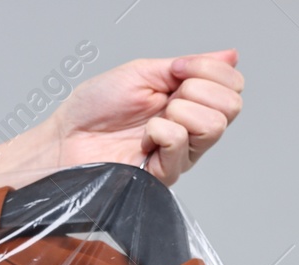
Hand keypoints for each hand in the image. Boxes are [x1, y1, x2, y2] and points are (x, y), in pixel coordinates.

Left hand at [41, 50, 244, 184]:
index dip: (211, 70)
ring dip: (180, 112)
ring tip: (151, 120)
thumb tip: (230, 55)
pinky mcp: (165, 174)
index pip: (233, 86)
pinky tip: (144, 138)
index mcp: (188, 101)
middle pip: (231, 107)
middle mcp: (190, 129)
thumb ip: (188, 66)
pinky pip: (181, 145)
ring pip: (215, 127)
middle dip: (197, 90)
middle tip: (165, 98)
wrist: (66, 139)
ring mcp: (180, 154)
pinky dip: (161, 131)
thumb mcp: (143, 72)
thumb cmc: (94, 108)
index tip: (177, 70)